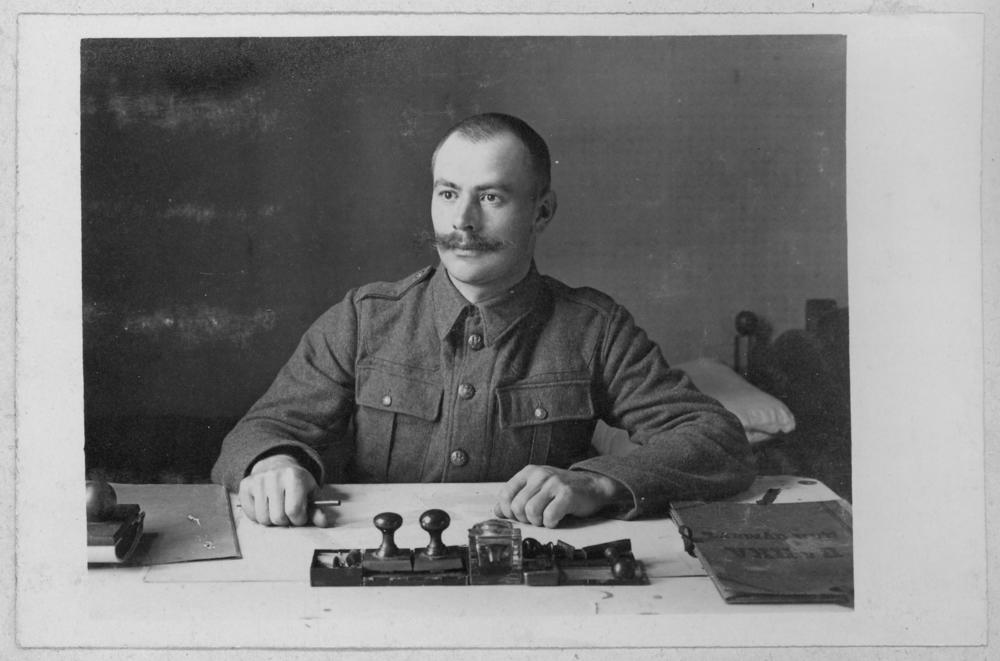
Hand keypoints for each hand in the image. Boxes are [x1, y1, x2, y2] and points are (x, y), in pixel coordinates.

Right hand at [238, 453, 332, 526]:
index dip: (299, 520)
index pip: (294, 511)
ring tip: (278, 509)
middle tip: (288, 513)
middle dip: (285, 521)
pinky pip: (251, 515)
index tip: (300, 516)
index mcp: (294, 476)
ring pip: (263, 519)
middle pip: (277, 517)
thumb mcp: (311, 493)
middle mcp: (274, 476)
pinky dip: (259, 516)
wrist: (278, 465)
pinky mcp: (245, 486)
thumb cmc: (297, 483)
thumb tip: (322, 521)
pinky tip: (266, 506)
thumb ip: (317, 510)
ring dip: (272, 520)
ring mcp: (258, 480)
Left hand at [493, 465, 629, 527]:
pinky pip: (549, 516)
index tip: (517, 516)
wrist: (593, 486)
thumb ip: (517, 497)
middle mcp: (540, 475)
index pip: (505, 494)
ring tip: (545, 519)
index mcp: (529, 472)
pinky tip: (555, 519)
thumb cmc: (562, 489)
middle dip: (524, 519)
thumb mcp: (537, 488)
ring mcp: (554, 483)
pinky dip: (551, 523)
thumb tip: (497, 512)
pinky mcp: (567, 494)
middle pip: (517, 506)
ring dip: (537, 522)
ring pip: (530, 511)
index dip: (508, 511)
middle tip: (535, 519)